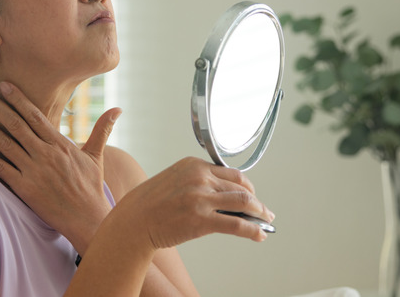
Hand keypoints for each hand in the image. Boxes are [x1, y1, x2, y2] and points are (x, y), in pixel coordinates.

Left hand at [0, 81, 121, 252]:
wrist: (87, 218)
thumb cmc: (91, 187)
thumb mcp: (97, 155)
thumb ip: (102, 129)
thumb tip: (118, 109)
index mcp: (60, 143)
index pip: (35, 116)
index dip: (18, 99)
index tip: (4, 85)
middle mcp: (45, 154)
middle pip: (15, 124)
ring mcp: (33, 170)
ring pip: (4, 144)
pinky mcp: (24, 188)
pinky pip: (0, 168)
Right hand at [117, 157, 274, 247]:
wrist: (134, 220)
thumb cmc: (150, 203)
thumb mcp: (175, 179)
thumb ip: (198, 181)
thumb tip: (224, 196)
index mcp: (193, 164)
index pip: (231, 173)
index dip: (247, 187)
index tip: (252, 196)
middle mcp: (199, 178)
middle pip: (241, 187)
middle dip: (257, 201)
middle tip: (263, 211)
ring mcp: (201, 198)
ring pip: (244, 202)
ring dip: (260, 213)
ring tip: (264, 222)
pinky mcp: (201, 219)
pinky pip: (237, 223)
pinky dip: (253, 230)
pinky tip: (258, 235)